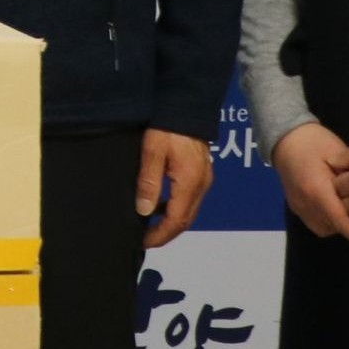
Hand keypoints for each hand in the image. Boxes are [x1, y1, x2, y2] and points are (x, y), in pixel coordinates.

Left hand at [133, 127, 214, 248]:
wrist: (186, 105)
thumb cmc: (167, 127)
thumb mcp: (152, 152)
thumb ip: (149, 182)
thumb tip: (144, 211)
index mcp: (190, 183)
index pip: (177, 220)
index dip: (161, 235)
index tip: (144, 243)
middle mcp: (202, 185)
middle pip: (186, 220)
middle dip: (167, 233)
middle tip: (146, 239)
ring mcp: (205, 179)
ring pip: (190, 210)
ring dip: (172, 221)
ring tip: (150, 225)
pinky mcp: (202, 172)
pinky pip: (190, 198)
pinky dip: (176, 207)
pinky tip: (160, 204)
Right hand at [274, 122, 348, 251]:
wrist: (284, 136)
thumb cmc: (315, 140)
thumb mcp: (339, 155)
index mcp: (316, 189)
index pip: (342, 221)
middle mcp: (306, 203)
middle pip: (335, 227)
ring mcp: (299, 206)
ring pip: (327, 228)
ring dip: (342, 225)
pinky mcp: (296, 206)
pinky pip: (317, 223)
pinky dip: (331, 221)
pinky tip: (340, 208)